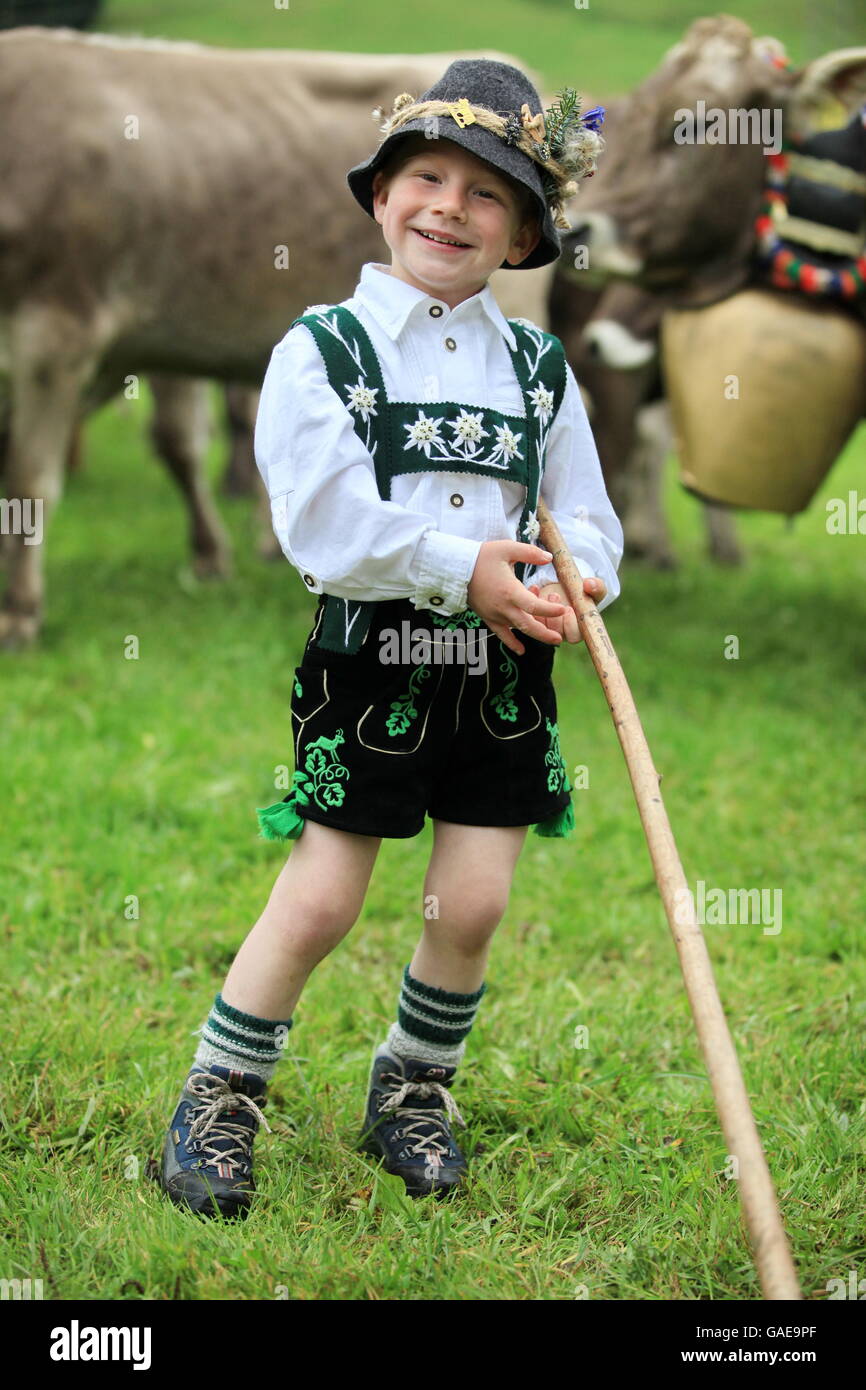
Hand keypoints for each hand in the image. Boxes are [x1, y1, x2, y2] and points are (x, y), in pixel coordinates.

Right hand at [467, 540, 567, 654]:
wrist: (457, 569)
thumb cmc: (482, 557)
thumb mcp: (507, 548)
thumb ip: (530, 553)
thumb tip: (549, 558)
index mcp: (510, 591)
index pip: (534, 606)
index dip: (550, 610)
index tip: (563, 610)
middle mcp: (503, 607)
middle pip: (528, 626)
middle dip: (545, 634)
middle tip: (560, 639)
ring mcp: (495, 615)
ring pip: (518, 630)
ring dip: (534, 634)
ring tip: (551, 639)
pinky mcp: (488, 617)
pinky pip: (501, 634)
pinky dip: (512, 643)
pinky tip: (521, 650)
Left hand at [527, 578, 606, 644]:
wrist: (567, 585)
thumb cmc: (583, 590)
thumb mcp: (594, 588)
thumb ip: (596, 587)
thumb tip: (590, 585)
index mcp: (578, 628)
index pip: (573, 637)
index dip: (570, 625)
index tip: (568, 608)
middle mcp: (562, 631)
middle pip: (554, 633)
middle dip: (553, 615)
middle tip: (555, 596)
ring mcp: (547, 626)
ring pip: (539, 625)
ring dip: (542, 609)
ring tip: (549, 593)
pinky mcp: (534, 617)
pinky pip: (528, 615)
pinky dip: (530, 600)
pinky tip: (535, 588)